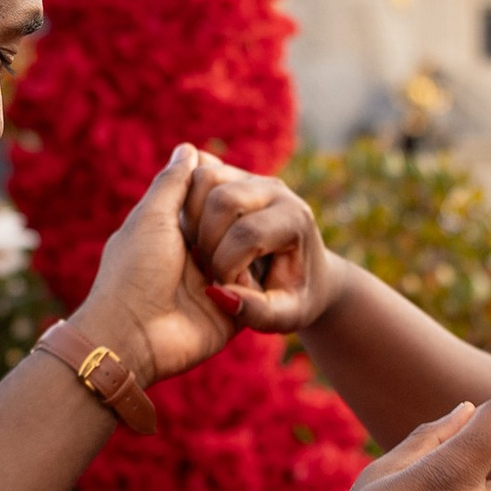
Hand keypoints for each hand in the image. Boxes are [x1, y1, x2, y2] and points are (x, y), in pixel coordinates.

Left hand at [64, 147, 242, 391]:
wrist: (135, 334)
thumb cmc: (135, 271)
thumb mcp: (151, 217)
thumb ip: (173, 183)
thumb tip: (190, 148)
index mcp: (175, 231)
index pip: (214, 201)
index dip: (218, 196)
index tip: (212, 200)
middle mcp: (197, 256)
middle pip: (236, 225)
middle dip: (234, 226)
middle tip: (207, 241)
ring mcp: (216, 284)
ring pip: (251, 256)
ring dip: (241, 255)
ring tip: (216, 263)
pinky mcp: (233, 311)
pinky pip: (258, 291)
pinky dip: (250, 284)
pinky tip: (240, 282)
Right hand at [182, 158, 339, 333]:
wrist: (304, 272)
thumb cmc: (294, 296)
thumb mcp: (285, 316)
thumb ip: (256, 313)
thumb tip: (219, 293)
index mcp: (294, 219)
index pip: (248, 234)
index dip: (227, 267)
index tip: (225, 288)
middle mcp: (275, 190)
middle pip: (223, 200)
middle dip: (207, 241)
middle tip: (210, 268)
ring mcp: (251, 178)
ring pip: (204, 179)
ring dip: (192, 219)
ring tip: (202, 252)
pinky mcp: (230, 175)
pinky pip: (195, 174)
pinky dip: (186, 202)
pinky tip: (194, 234)